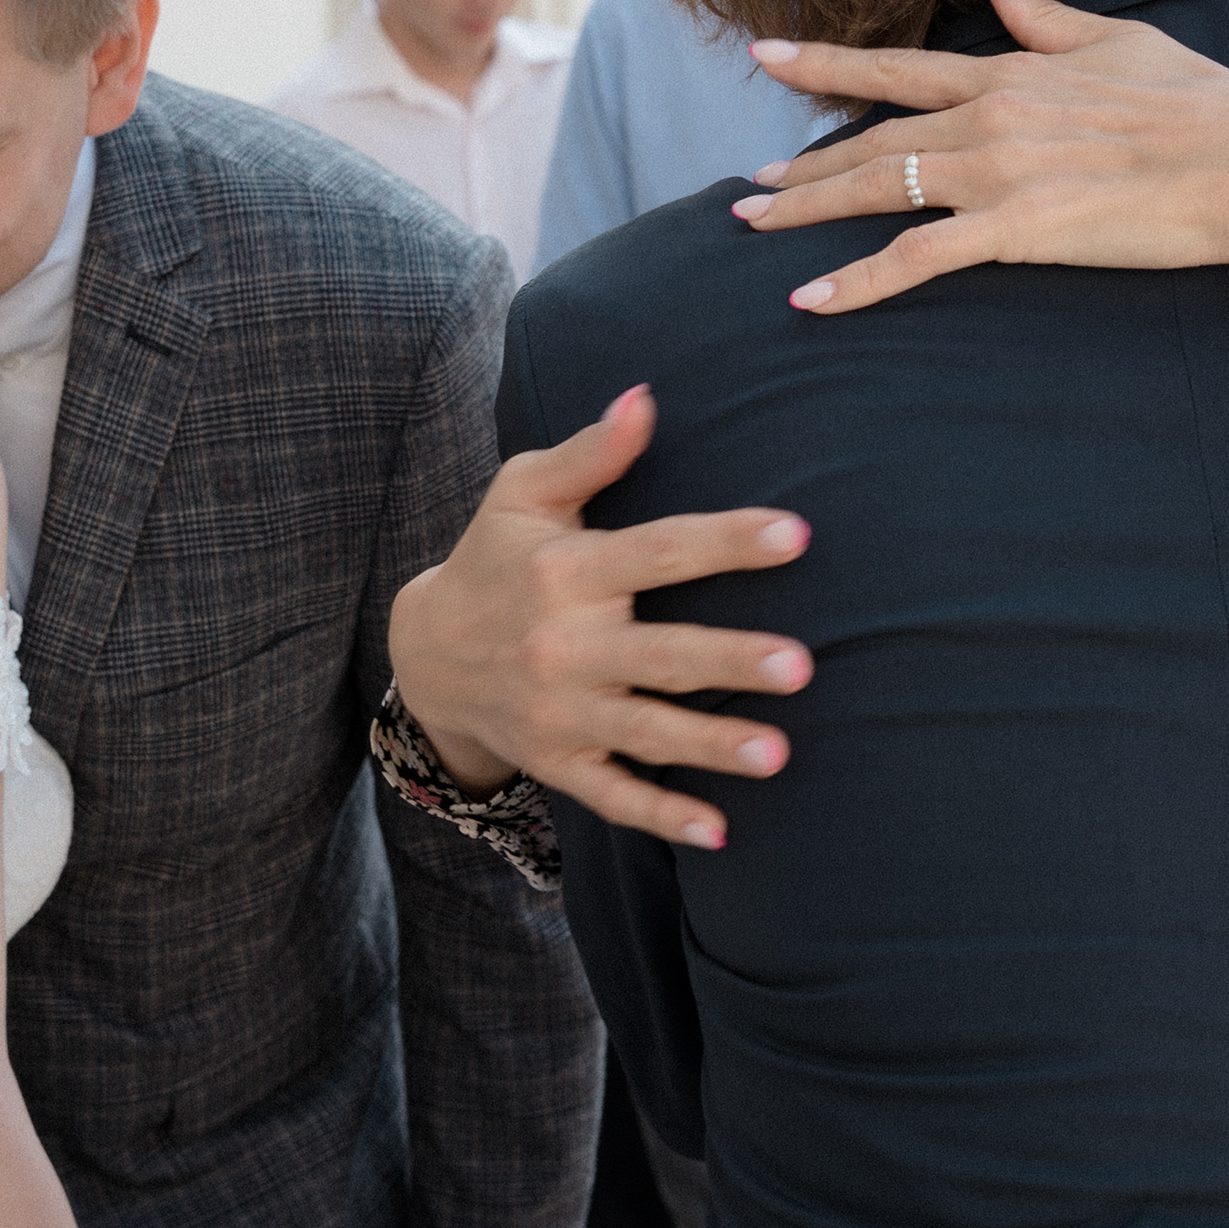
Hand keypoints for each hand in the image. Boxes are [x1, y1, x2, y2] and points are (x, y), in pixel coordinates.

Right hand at [388, 382, 814, 850]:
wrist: (427, 655)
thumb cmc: (495, 557)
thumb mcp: (524, 493)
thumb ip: (589, 453)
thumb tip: (646, 397)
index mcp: (567, 570)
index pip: (659, 551)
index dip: (727, 541)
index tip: (795, 533)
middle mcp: (564, 644)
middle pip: (660, 652)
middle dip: (729, 660)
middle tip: (801, 666)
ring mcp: (562, 710)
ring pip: (647, 730)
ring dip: (711, 745)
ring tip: (779, 753)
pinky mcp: (560, 760)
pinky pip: (614, 795)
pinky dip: (662, 815)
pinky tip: (720, 831)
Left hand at [729, 0, 1228, 312]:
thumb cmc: (1202, 102)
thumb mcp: (1116, 42)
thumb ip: (1041, 13)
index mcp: (1012, 72)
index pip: (897, 67)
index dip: (825, 64)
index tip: (764, 57)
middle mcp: (989, 116)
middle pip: (872, 140)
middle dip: (804, 164)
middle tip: (750, 185)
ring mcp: (998, 173)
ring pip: (878, 190)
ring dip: (809, 212)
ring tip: (754, 226)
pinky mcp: (1017, 228)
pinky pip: (915, 258)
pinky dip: (856, 281)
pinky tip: (808, 301)